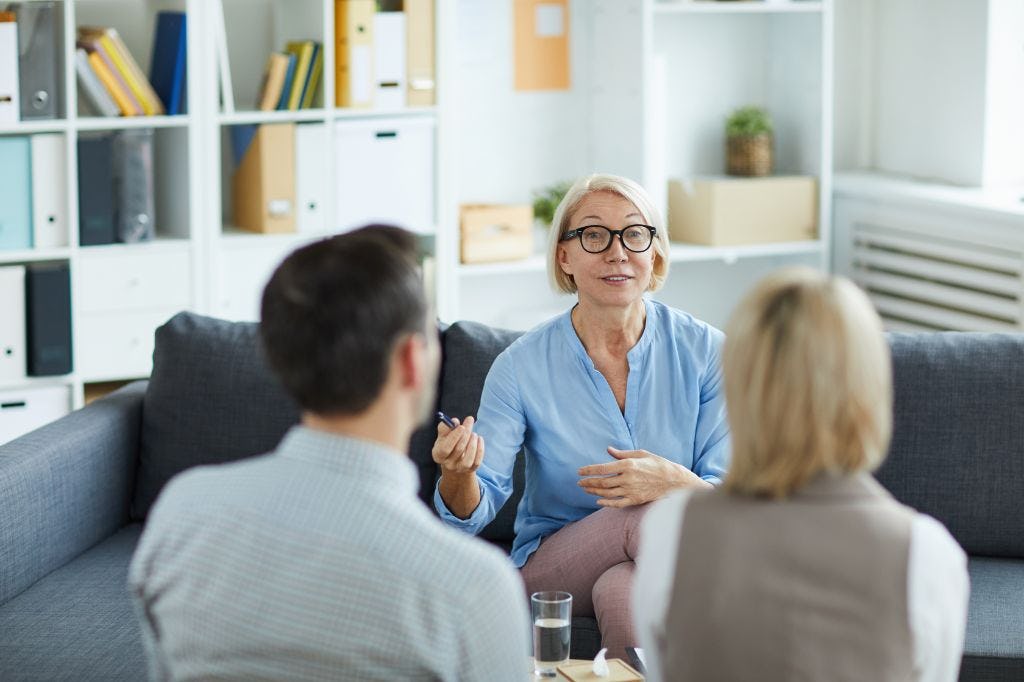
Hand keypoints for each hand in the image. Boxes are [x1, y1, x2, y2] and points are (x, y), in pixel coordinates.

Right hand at [432, 416, 484, 475]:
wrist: (455, 460)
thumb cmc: (448, 443)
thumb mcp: (443, 436)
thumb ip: (446, 427)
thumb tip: (454, 421)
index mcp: (438, 454)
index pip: (445, 448)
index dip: (454, 437)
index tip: (461, 426)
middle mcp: (448, 464)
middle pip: (458, 450)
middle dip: (465, 434)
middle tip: (470, 421)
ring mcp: (459, 469)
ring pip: (468, 459)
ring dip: (472, 444)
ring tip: (474, 434)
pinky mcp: (470, 470)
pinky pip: (476, 462)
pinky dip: (480, 450)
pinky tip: (479, 439)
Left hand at [577, 447, 710, 507]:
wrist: (674, 480)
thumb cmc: (658, 464)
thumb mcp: (641, 454)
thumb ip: (622, 453)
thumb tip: (608, 450)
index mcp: (628, 465)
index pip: (602, 468)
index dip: (588, 470)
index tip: (579, 471)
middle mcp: (627, 478)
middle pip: (602, 482)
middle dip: (588, 482)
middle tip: (579, 482)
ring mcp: (631, 491)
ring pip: (607, 493)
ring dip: (594, 492)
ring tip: (586, 489)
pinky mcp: (636, 500)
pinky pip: (617, 503)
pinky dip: (606, 503)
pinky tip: (598, 501)